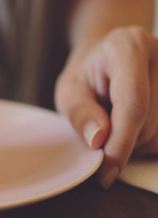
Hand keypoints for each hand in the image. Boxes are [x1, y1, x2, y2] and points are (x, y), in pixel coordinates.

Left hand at [55, 25, 157, 187]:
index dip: (120, 143)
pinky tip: (134, 124)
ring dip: (135, 144)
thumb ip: (80, 113)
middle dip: (121, 143)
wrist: (108, 57)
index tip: (105, 171)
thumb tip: (99, 140)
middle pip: (150, 124)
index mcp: (129, 46)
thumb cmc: (85, 75)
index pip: (133, 104)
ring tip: (115, 121)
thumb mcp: (69, 91)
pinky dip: (148, 141)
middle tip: (98, 133)